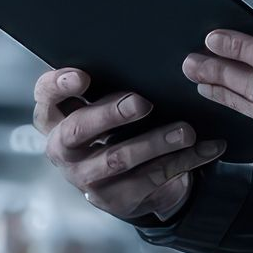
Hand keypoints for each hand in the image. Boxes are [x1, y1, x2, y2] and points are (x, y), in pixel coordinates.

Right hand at [33, 67, 226, 223]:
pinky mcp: (114, 199)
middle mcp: (63, 150)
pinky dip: (183, 161)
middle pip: (78, 130)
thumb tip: (140, 53)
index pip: (46, 98)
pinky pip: (151, 178)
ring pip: (118, 158)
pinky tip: (206, 148)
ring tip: (186, 131)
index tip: (83, 76)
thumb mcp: (105, 108)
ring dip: (155, 142)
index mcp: (55, 119)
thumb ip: (109, 87)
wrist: (130, 184)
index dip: (58, 86)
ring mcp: (86, 178)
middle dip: (110, 114)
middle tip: (142, 102)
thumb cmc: (116, 130)